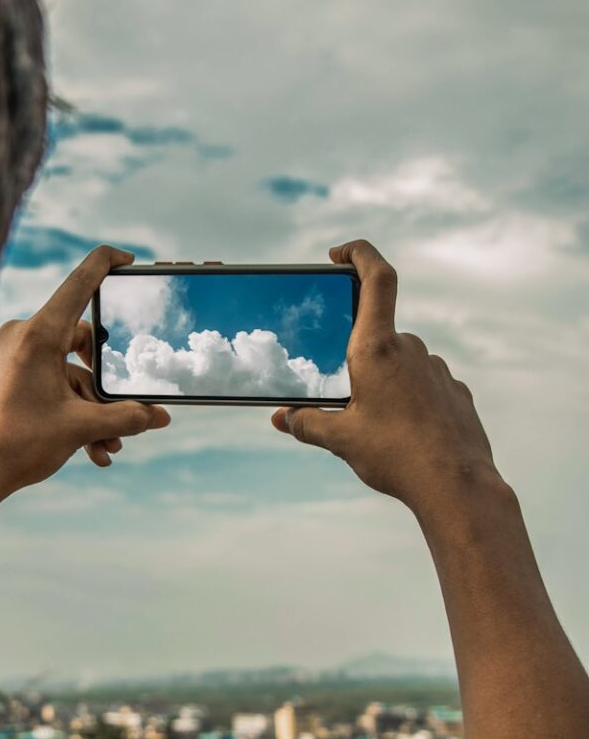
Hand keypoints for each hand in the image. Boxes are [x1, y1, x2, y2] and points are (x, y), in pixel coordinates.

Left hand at [0, 244, 169, 492]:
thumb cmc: (18, 443)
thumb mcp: (82, 427)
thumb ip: (126, 417)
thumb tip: (160, 416)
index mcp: (39, 334)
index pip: (80, 282)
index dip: (107, 264)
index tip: (129, 259)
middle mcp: (26, 336)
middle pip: (85, 341)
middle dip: (109, 384)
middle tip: (127, 410)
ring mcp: (18, 355)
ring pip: (74, 373)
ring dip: (96, 410)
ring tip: (108, 445)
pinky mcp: (15, 374)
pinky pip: (57, 385)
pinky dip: (77, 413)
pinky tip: (94, 450)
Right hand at [272, 240, 498, 515]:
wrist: (456, 485)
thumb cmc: (395, 456)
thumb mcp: (340, 440)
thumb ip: (307, 423)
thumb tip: (282, 417)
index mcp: (377, 347)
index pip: (376, 277)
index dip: (359, 253)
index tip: (340, 252)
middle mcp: (410, 348)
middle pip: (377, 334)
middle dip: (357, 358)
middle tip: (344, 396)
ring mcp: (436, 368)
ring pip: (400, 362)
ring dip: (384, 382)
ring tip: (374, 426)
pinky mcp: (454, 391)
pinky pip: (423, 385)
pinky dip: (408, 400)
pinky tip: (402, 434)